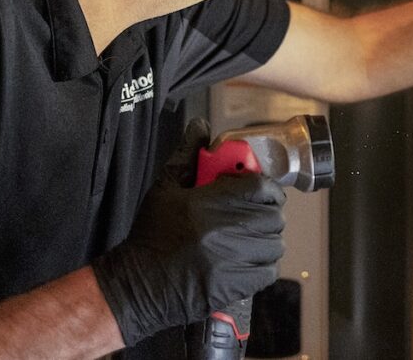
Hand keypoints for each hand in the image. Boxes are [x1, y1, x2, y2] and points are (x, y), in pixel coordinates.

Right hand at [92, 119, 285, 346]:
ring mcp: (232, 261)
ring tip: (248, 237)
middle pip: (274, 215)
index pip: (262, 187)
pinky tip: (247, 259)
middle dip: (267, 212)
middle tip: (254, 214)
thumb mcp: (164, 187)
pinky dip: (263, 264)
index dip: (267, 187)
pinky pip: (270, 270)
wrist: (137, 284)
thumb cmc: (151, 235)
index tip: (261, 191)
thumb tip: (201, 126)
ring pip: (275, 243)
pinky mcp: (235, 286)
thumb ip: (188, 154)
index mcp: (208, 203)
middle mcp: (224, 231)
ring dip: (266, 238)